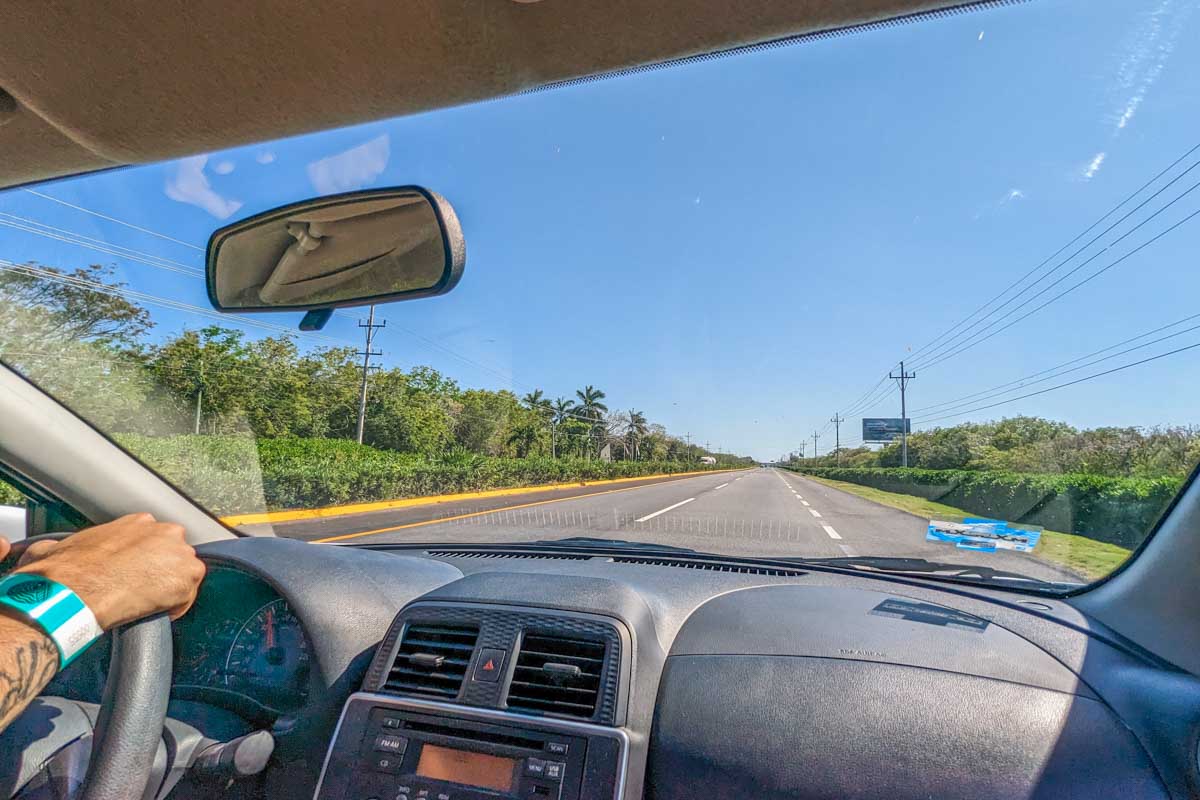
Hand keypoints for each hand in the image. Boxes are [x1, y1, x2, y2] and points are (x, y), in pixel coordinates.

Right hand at [12, 513, 205, 629]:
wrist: (74, 592)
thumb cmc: (65, 572)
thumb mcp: (59, 546)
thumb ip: (60, 545)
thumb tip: (43, 550)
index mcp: (140, 522)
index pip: (156, 542)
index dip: (147, 561)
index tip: (135, 575)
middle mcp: (166, 532)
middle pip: (174, 556)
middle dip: (162, 573)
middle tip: (143, 591)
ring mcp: (180, 554)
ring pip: (183, 575)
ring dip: (169, 590)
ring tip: (148, 605)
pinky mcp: (187, 577)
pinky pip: (187, 597)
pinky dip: (174, 608)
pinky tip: (155, 613)